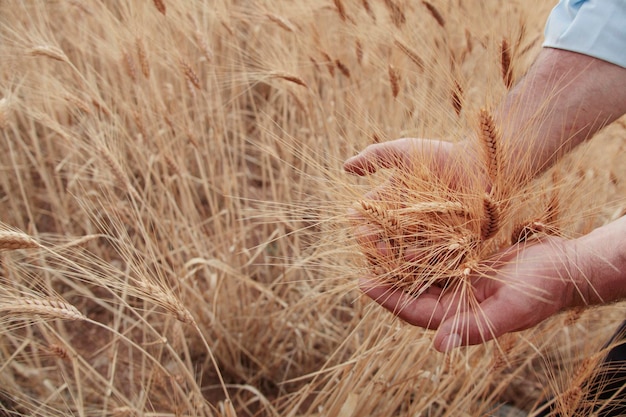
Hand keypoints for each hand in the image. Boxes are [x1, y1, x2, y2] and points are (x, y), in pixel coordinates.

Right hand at [344, 137, 477, 252]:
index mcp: (389, 205)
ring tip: (397, 254)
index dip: (359, 225)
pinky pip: (430, 263)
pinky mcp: (445, 248)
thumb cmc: (442, 155)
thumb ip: (375, 157)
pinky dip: (423, 263)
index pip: (364, 221)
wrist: (482, 165)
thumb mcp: (404, 151)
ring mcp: (423, 238)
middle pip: (378, 245)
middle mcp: (402, 225)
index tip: (359, 223)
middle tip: (377, 248)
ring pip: (401, 258)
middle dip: (374, 248)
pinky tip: (419, 257)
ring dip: (396, 259)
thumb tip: (345, 167)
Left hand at [360, 236, 580, 351]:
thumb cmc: (541, 289)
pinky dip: (422, 249)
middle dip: (388, 278)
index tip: (363, 282)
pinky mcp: (469, 264)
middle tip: (363, 259)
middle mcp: (457, 303)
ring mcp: (462, 284)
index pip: (415, 312)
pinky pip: (438, 258)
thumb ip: (474, 329)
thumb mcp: (509, 310)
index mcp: (461, 318)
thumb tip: (439, 347)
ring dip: (401, 261)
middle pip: (412, 292)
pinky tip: (406, 235)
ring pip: (422, 274)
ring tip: (377, 243)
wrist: (566, 266)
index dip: (388, 299)